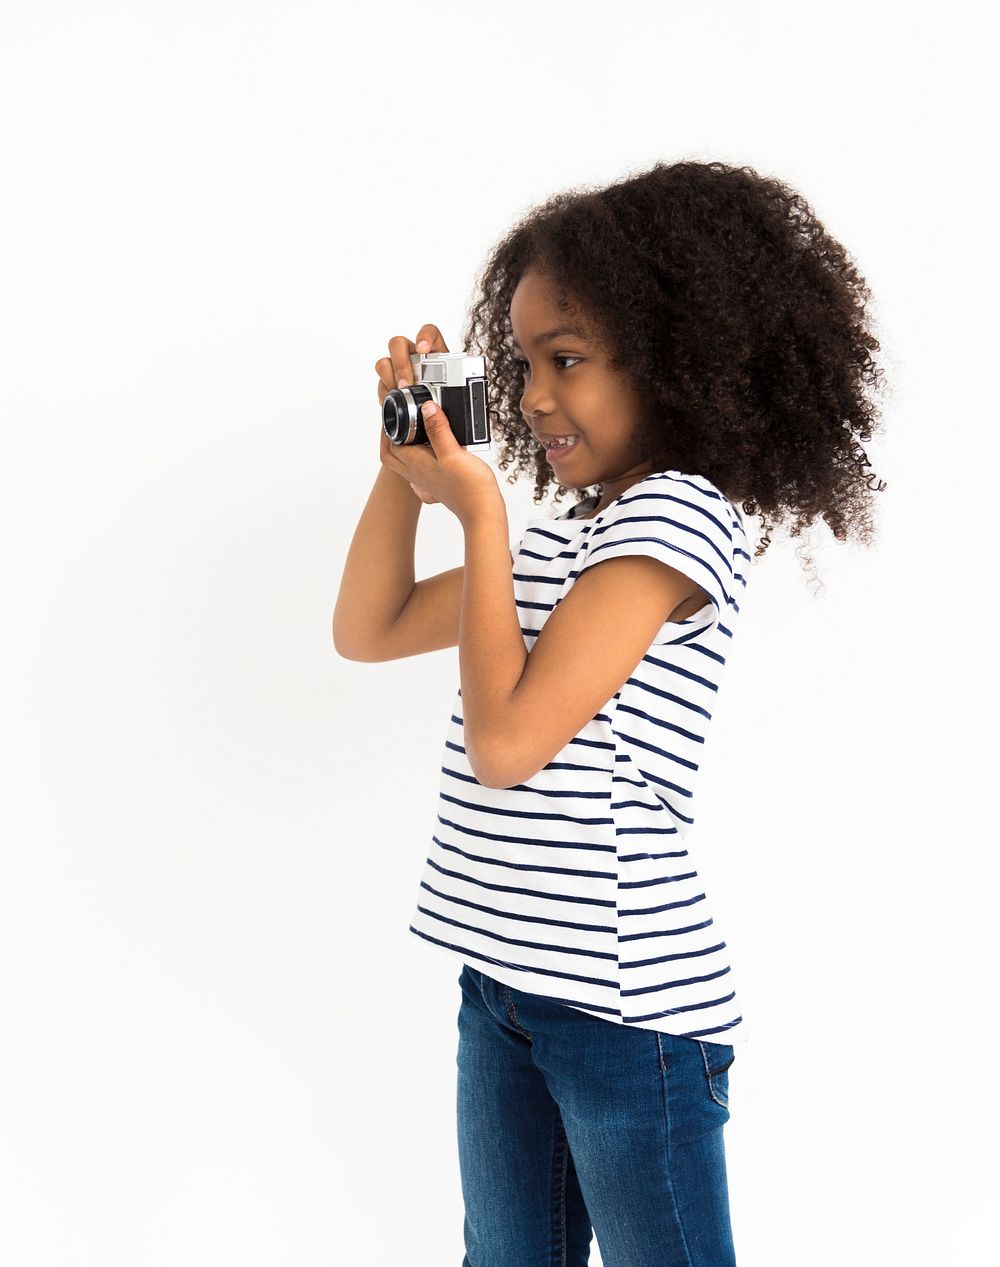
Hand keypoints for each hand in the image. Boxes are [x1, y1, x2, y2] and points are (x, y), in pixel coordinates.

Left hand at [375, 325, 501, 523]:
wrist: (483, 513)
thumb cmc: (470, 487)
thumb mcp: (453, 451)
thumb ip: (438, 429)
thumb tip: (426, 407)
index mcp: (416, 464)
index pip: (390, 444)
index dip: (387, 427)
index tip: (392, 412)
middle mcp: (418, 474)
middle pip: (391, 456)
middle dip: (389, 439)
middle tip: (396, 423)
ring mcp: (427, 482)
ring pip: (405, 464)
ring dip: (404, 448)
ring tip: (414, 432)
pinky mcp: (439, 486)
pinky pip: (421, 474)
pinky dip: (420, 462)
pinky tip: (431, 456)